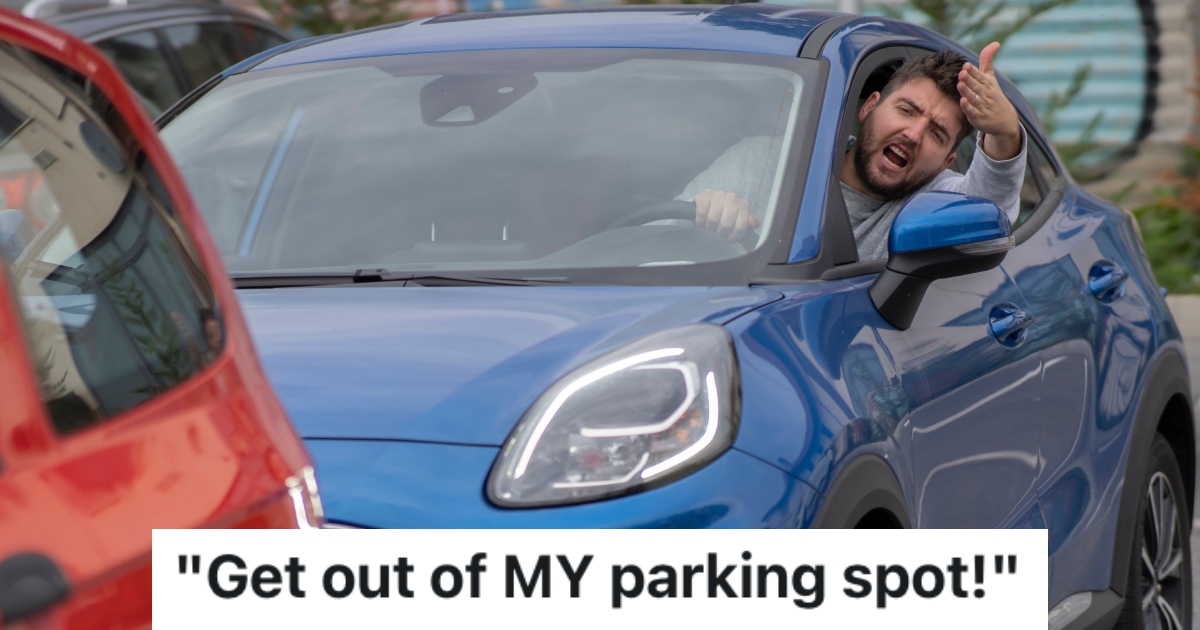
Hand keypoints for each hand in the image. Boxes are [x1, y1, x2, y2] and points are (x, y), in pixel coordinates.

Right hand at [694, 189, 760, 241]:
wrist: (710, 203)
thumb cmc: (726, 215)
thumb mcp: (740, 221)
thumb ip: (750, 224)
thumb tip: (753, 222)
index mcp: (743, 206)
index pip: (740, 228)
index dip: (732, 237)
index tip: (727, 239)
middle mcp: (733, 198)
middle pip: (725, 225)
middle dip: (720, 233)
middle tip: (717, 233)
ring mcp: (719, 195)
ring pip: (713, 220)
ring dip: (709, 228)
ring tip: (709, 227)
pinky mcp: (706, 194)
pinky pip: (701, 213)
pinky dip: (700, 221)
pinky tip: (702, 221)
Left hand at [958, 42, 1020, 159]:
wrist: (1004, 119)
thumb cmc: (993, 94)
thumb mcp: (991, 77)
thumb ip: (987, 61)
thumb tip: (995, 43)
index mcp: (987, 83)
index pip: (979, 75)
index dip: (973, 71)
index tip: (966, 65)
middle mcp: (985, 93)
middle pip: (976, 86)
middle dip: (969, 79)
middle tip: (962, 73)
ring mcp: (982, 106)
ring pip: (974, 98)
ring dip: (967, 92)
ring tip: (960, 85)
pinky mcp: (978, 117)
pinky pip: (972, 112)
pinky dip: (968, 107)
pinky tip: (962, 102)